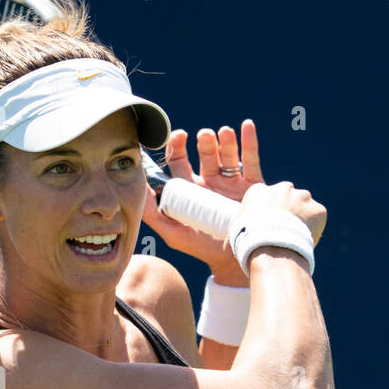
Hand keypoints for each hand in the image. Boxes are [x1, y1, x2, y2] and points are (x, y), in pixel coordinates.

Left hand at [141, 120, 264, 285]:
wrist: (235, 261)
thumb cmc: (202, 249)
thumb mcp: (174, 234)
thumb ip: (154, 215)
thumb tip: (136, 192)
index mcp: (190, 190)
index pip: (179, 161)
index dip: (177, 146)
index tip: (179, 136)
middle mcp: (210, 182)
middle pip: (205, 154)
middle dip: (204, 142)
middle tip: (204, 135)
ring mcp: (231, 183)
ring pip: (227, 154)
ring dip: (225, 141)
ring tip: (224, 133)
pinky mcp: (252, 186)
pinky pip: (251, 160)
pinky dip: (249, 142)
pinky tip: (246, 126)